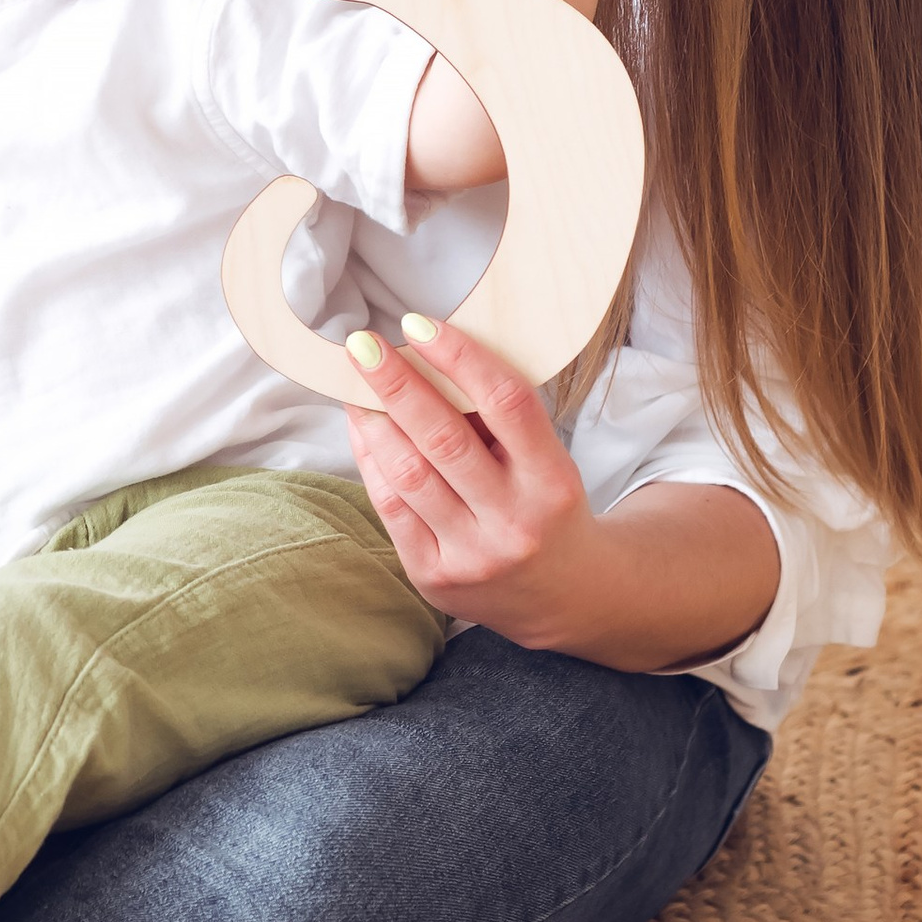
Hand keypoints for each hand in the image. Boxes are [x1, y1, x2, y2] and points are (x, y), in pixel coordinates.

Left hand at [342, 315, 607, 637]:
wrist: (567, 597)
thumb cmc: (549, 509)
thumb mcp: (547, 462)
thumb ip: (499, 421)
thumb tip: (427, 356)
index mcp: (553, 481)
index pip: (507, 404)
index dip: (460, 357)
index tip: (419, 324)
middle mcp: (514, 521)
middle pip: (444, 438)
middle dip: (397, 384)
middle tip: (363, 344)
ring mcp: (472, 555)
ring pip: (408, 473)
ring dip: (374, 421)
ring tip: (355, 386)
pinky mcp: (434, 577)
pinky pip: (391, 508)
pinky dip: (371, 462)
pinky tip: (362, 430)